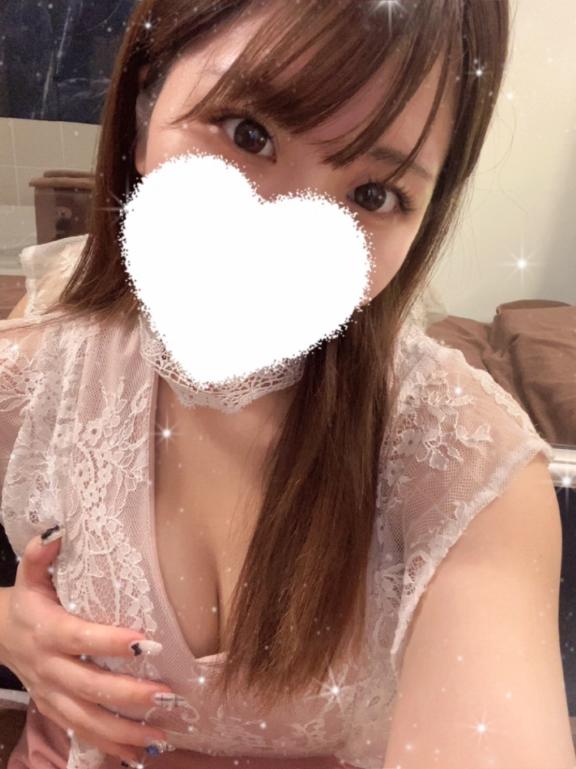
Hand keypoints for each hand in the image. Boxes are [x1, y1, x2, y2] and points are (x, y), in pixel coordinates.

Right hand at [0, 526, 175, 764]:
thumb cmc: (28, 602)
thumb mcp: (30, 575)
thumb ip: (41, 553)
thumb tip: (58, 529)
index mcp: (48, 631)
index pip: (81, 638)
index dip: (111, 643)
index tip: (147, 642)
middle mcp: (50, 668)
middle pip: (89, 687)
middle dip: (128, 695)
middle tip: (167, 696)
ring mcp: (52, 695)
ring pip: (87, 720)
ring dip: (125, 731)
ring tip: (162, 735)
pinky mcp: (56, 711)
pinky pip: (83, 734)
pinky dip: (111, 748)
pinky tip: (142, 755)